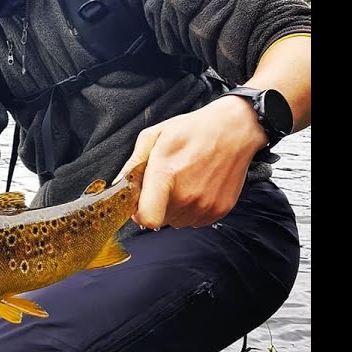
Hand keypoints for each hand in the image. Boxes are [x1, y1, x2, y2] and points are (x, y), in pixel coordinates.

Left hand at [114, 96, 266, 229]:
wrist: (233, 129)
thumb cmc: (193, 130)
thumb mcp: (154, 137)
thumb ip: (133, 164)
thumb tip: (119, 184)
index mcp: (166, 175)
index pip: (147, 218)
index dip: (138, 213)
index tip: (139, 203)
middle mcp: (187, 195)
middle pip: (160, 220)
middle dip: (156, 205)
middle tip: (165, 183)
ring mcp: (205, 204)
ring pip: (177, 221)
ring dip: (175, 208)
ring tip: (183, 182)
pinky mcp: (220, 209)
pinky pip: (196, 221)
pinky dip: (192, 209)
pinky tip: (197, 187)